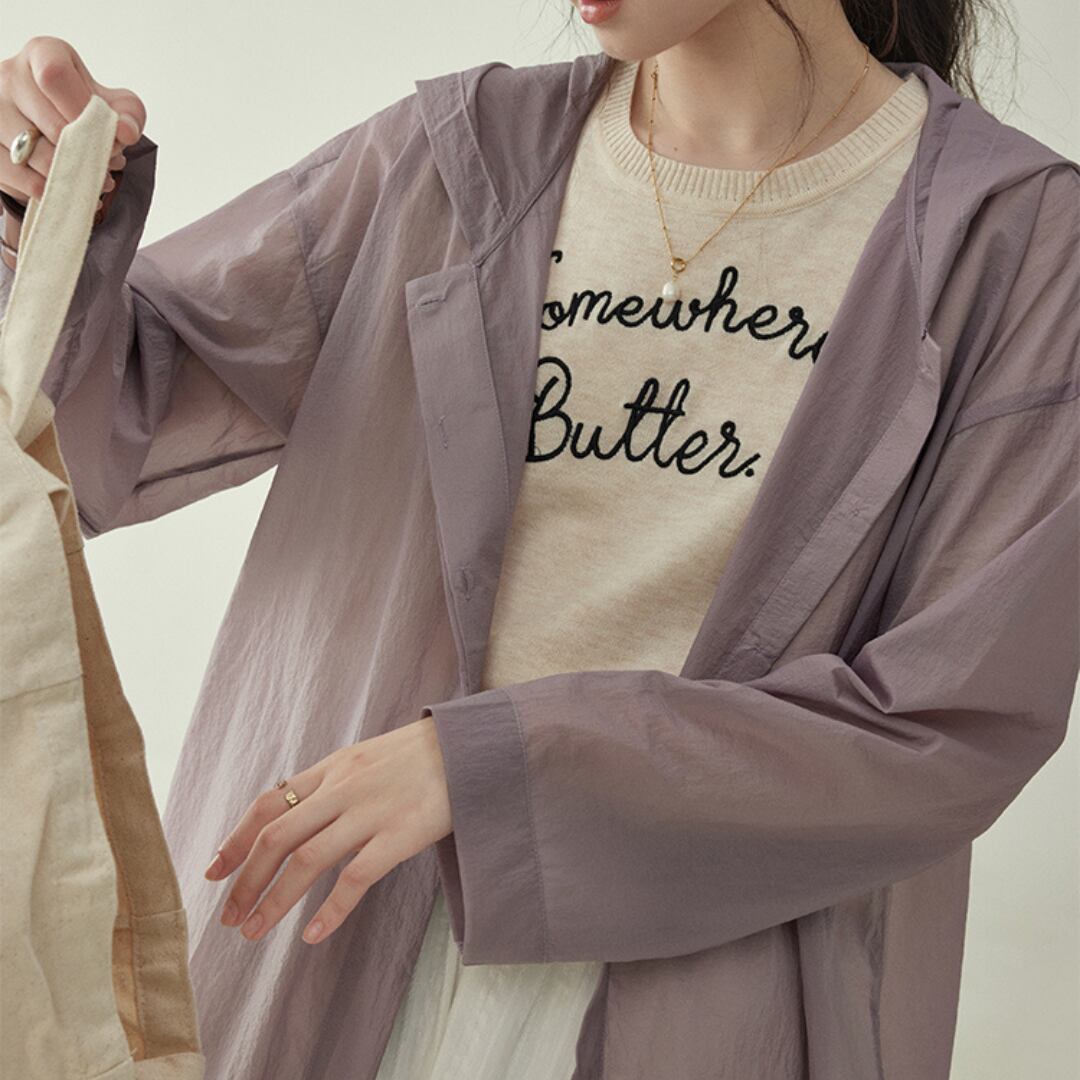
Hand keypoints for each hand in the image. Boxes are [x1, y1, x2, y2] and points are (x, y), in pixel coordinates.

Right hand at [0, 35, 146, 207]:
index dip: (83, 110)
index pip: (55, 75)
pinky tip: (71, 190)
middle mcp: (10, 75)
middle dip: (87, 153)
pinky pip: (17, 175)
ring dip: (71, 175)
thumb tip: (126, 133)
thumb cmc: (85, 110)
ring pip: (33, 153)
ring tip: (93, 179)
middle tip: (107, 165)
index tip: (104, 133)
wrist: (55, 128)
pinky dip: (49, 190)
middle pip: (50, 123)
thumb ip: (129, 115)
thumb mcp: (117, 106)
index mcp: (43, 54)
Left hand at [203, 716, 452, 944]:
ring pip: (306, 859)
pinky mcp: (400, 834)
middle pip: (277, 835)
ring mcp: (370, 811)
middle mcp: (343, 788)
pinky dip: (330, 909)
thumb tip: (297, 813)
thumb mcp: (366, 757)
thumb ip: (333, 783)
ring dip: (273, 900)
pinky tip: (312, 934)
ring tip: (253, 933)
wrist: (470, 746)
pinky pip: (356, 876)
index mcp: (332, 768)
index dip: (235, 839)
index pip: (269, 802)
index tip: (213, 871)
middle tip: (228, 916)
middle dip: (245, 879)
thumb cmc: (420, 756)